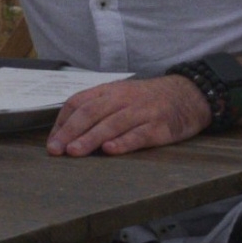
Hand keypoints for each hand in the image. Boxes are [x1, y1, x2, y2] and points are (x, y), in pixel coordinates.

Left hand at [48, 74, 211, 156]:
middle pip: (91, 112)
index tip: (52, 141)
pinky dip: (124, 142)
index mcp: (108, 91)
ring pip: (111, 124)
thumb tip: (68, 131)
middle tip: (56, 149)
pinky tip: (110, 150)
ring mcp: (142, 111)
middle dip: (70, 131)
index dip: (63, 122)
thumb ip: (97, 108)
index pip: (78, 102)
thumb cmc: (147, 99)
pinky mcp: (160, 126)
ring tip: (74, 151)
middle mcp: (122, 99)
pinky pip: (139, 134)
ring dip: (90, 138)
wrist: (188, 94)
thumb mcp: (120, 95)